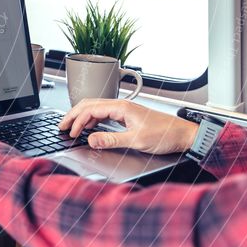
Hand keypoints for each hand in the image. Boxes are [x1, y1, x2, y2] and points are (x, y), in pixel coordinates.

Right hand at [59, 98, 197, 154]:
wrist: (184, 135)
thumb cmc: (165, 135)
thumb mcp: (136, 140)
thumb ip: (111, 140)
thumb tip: (91, 140)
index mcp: (121, 107)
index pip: (90, 109)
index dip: (76, 121)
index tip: (69, 132)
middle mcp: (121, 106)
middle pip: (89, 105)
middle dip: (73, 115)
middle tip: (62, 126)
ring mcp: (123, 110)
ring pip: (95, 109)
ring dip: (82, 118)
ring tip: (72, 128)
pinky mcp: (127, 116)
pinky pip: (103, 115)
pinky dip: (92, 120)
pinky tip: (89, 128)